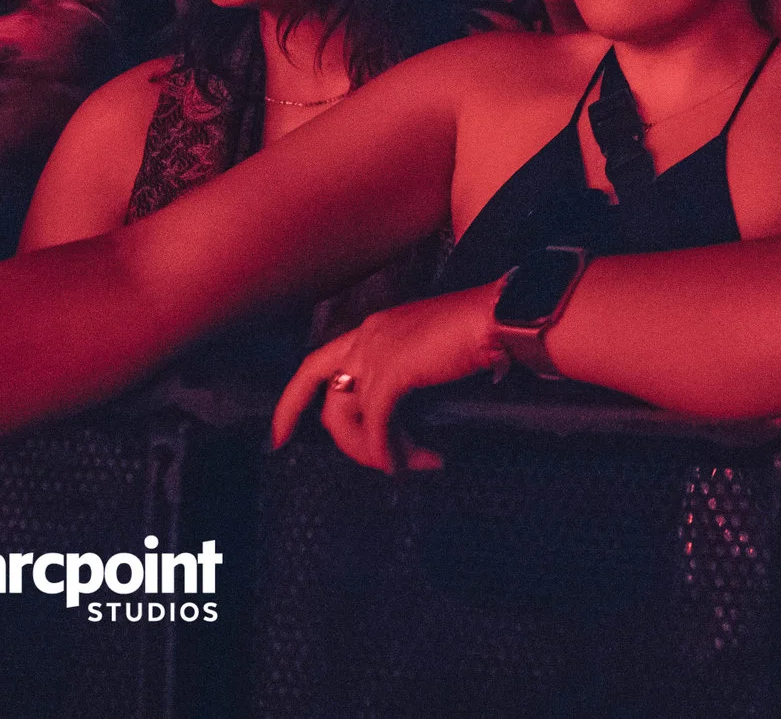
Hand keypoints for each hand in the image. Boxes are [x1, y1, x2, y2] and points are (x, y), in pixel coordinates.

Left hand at [272, 285, 507, 473]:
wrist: (500, 316)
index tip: (280, 434)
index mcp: (375, 328)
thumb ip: (410, 374)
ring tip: (411, 464)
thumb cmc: (482, 330)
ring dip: (377, 451)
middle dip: (330, 435)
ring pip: (348, 417)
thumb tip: (406, 419)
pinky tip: (408, 463)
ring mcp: (376, 353)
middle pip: (321, 393)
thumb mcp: (431, 349)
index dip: (293, 401)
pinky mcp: (392, 373)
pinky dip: (390, 450)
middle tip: (355, 464)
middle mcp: (367, 336)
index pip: (318, 365)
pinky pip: (379, 425)